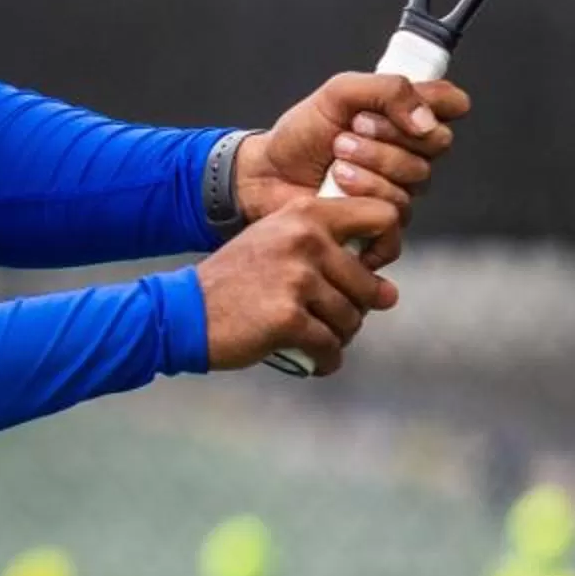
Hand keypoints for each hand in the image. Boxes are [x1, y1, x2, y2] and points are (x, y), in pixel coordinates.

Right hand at [196, 195, 402, 374]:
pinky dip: (325, 360)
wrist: (184, 310)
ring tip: (313, 338)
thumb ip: (332, 257)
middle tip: (325, 319)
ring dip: (337, 337)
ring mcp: (297, 279)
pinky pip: (330, 347)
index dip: (386, 248)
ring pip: (351, 319)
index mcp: (305, 214)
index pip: (382, 216)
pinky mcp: (288, 318)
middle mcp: (305, 240)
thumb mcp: (278, 244)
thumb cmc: (236, 281)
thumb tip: (390, 294)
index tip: (365, 272)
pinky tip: (313, 361)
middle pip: (368, 285)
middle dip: (353, 310)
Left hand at [234, 71, 470, 266]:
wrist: (268, 173)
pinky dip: (364, 193)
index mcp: (405, 114)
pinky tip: (339, 185)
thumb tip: (427, 120)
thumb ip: (386, 90)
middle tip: (350, 130)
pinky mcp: (384, 221)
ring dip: (370, 162)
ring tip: (336, 159)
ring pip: (417, 177)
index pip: (452, 104)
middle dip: (389, 134)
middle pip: (437, 143)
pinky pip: (399, 211)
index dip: (437, 104)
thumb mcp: (338, 92)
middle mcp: (411, 151)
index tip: (402, 106)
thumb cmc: (302, 133)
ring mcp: (401, 187)